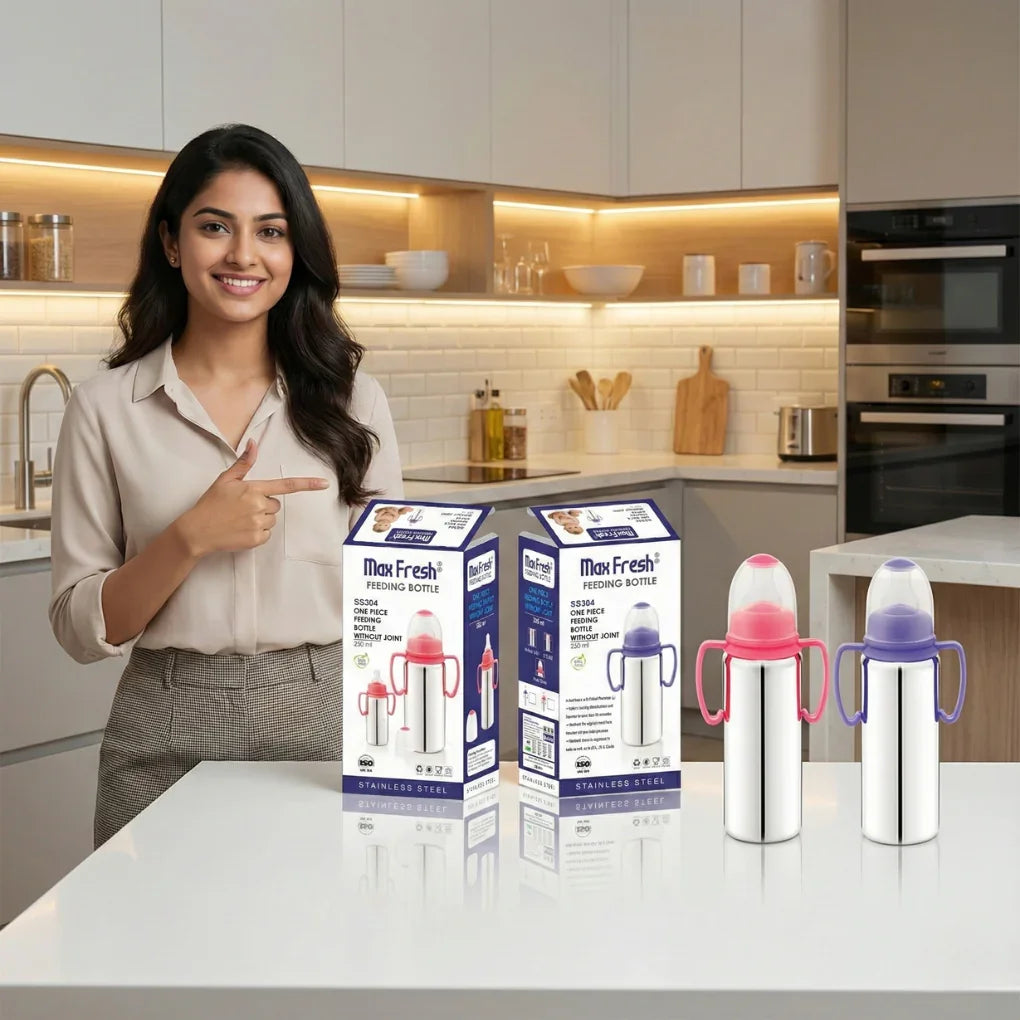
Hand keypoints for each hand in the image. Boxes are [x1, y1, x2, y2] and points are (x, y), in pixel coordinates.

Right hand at [176, 438, 328, 557]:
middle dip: (263, 504)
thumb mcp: (225, 480)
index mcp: (253, 488)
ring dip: (261, 518)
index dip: (307, 484)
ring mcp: (259, 523)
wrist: (197, 531)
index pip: (286, 485)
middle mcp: (259, 505)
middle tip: (242, 507)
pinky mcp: (257, 539)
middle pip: (276, 504)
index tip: (324, 483)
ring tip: (240, 519)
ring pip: (272, 519)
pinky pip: (267, 533)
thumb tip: (253, 443)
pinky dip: (257, 532)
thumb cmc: (210, 504)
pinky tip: (241, 529)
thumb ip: (244, 463)